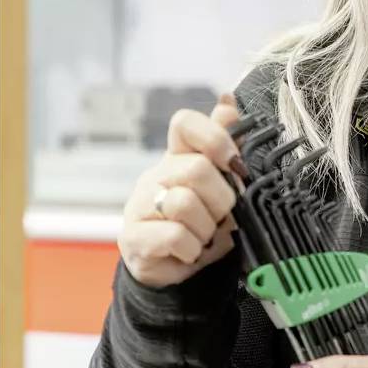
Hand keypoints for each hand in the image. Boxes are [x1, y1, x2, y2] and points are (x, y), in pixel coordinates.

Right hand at [118, 93, 246, 287]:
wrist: (170, 267)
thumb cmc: (199, 220)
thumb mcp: (218, 184)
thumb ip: (225, 144)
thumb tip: (228, 99)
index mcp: (177, 157)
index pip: (185, 124)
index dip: (215, 137)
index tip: (234, 162)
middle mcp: (155, 176)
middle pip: (196, 168)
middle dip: (222, 199)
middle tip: (223, 216)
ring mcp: (139, 205)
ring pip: (184, 203)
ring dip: (207, 227)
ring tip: (205, 236)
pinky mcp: (133, 237)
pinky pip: (174, 236)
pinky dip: (193, 249)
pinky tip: (191, 251)